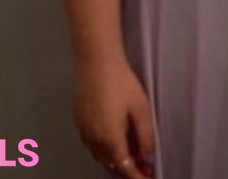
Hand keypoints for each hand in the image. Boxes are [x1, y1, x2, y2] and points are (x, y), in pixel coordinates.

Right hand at [73, 54, 156, 176]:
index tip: (149, 177)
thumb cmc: (121, 81)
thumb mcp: (141, 108)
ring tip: (133, 155)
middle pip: (111, 166)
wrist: (95, 61)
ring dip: (116, 161)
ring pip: (101, 157)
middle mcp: (93, 141)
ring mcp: (83, 132)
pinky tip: (116, 140)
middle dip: (127, 171)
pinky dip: (105, 150)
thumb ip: (145, 136)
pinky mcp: (78, 122)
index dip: (138, 176)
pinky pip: (93, 145)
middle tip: (144, 168)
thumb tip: (148, 158)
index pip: (125, 169)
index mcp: (110, 139)